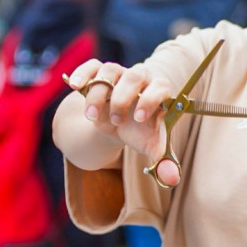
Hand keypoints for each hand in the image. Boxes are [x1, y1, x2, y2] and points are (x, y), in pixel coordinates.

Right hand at [64, 59, 178, 185]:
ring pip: (111, 70)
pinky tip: (74, 86)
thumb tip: (172, 180)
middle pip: (135, 75)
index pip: (161, 86)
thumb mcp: (151, 147)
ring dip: (100, 93)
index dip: (151, 100)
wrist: (120, 124)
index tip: (140, 119)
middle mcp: (141, 79)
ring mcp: (120, 74)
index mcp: (159, 92)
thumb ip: (163, 162)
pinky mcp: (99, 73)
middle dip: (123, 99)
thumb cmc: (140, 132)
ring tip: (92, 116)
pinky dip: (82, 73)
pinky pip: (92, 66)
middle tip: (116, 121)